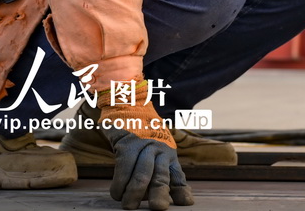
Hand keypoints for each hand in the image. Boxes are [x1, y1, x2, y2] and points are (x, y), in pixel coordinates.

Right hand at [98, 81, 193, 209]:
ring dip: (135, 193)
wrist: (129, 104)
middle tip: (159, 209)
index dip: (182, 190)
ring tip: (129, 206)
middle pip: (162, 176)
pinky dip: (119, 183)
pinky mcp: (129, 142)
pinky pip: (124, 166)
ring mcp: (145, 145)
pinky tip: (117, 193)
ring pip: (142, 174)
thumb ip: (158, 170)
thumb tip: (163, 195)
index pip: (177, 175)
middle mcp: (161, 149)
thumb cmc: (141, 134)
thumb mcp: (155, 151)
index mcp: (169, 154)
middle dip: (160, 194)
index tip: (187, 203)